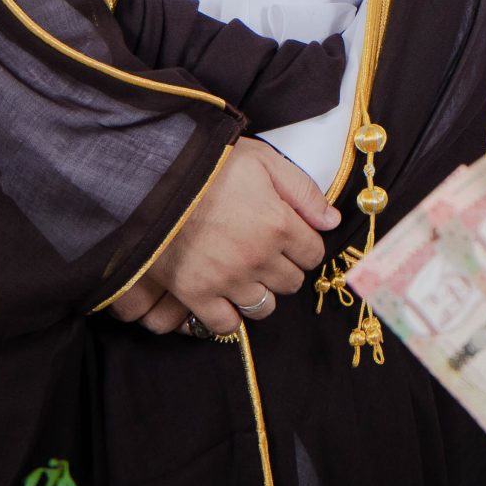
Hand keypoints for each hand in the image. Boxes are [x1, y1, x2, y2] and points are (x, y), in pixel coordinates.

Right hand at [133, 140, 341, 336]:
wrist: (152, 178)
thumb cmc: (210, 165)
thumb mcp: (263, 161)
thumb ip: (303, 191)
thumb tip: (332, 221)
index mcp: (278, 224)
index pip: (313, 253)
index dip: (304, 244)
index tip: (290, 236)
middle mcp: (258, 258)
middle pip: (291, 282)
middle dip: (284, 267)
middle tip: (265, 251)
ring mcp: (227, 279)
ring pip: (264, 306)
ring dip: (261, 292)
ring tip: (246, 273)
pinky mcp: (196, 293)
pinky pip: (226, 324)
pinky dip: (229, 315)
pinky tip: (225, 295)